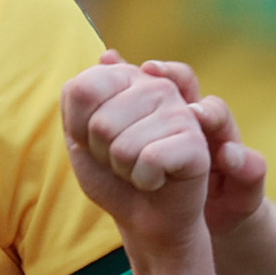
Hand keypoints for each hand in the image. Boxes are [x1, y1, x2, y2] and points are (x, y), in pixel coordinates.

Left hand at [61, 53, 235, 251]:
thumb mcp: (82, 136)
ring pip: (122, 145)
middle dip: (104, 154)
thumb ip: (81, 97)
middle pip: (100, 123)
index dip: (79, 127)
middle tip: (123, 161)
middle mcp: (159, 88)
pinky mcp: (196, 144)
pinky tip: (158, 179)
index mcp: (131, 79)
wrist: (144, 218)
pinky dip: (145, 180)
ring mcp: (181, 113)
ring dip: (125, 170)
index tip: (97, 140)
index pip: (83, 88)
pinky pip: (150, 160)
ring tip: (140, 169)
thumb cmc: (114, 176)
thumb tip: (107, 56)